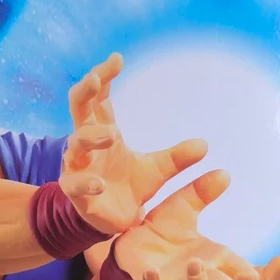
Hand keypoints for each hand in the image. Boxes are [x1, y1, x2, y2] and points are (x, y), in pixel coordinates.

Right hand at [59, 54, 207, 233]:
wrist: (113, 220)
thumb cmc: (129, 187)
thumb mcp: (157, 170)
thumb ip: (177, 158)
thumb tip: (204, 145)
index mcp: (103, 131)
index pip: (100, 98)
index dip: (104, 77)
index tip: (117, 59)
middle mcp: (87, 145)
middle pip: (79, 109)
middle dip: (84, 92)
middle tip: (93, 79)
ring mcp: (79, 167)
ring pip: (75, 144)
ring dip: (91, 136)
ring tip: (110, 135)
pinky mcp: (77, 193)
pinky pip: (76, 184)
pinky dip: (87, 183)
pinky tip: (100, 183)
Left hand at [114, 169, 279, 279]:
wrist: (128, 243)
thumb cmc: (164, 230)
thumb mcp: (183, 207)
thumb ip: (201, 192)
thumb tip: (224, 173)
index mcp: (217, 259)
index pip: (254, 273)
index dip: (274, 273)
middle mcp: (203, 276)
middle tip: (250, 277)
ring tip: (195, 263)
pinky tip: (152, 272)